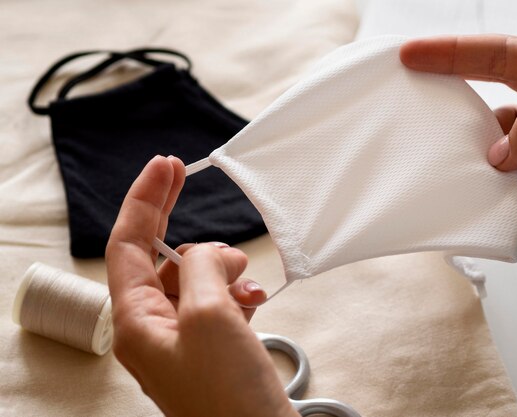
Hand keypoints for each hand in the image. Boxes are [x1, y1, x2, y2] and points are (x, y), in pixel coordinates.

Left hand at [106, 156, 297, 416]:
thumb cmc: (228, 395)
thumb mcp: (210, 315)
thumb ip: (202, 267)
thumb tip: (208, 253)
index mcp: (135, 320)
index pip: (127, 244)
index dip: (144, 199)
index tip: (164, 165)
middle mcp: (153, 327)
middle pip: (158, 255)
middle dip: (175, 219)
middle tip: (183, 172)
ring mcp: (184, 338)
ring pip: (196, 277)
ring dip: (222, 267)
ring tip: (244, 281)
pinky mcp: (213, 347)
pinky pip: (219, 302)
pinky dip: (237, 292)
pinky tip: (255, 299)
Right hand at [400, 35, 516, 244]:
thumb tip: (498, 149)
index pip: (504, 55)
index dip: (455, 53)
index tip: (415, 54)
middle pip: (494, 92)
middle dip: (454, 94)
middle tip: (415, 99)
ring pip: (500, 140)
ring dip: (476, 149)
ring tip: (447, 153)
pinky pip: (513, 179)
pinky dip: (494, 184)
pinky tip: (481, 186)